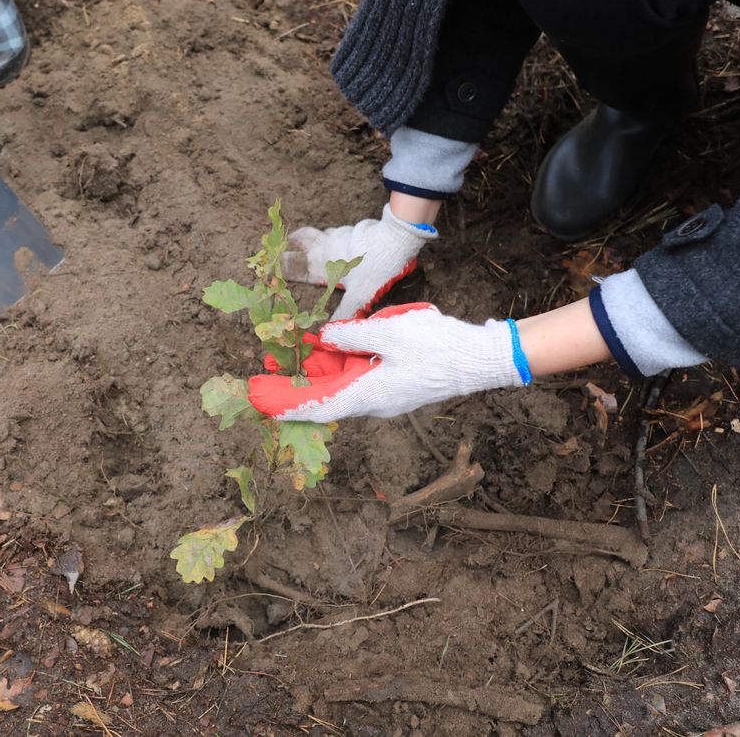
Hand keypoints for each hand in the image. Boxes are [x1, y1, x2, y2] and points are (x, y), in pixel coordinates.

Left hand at [248, 303, 527, 421]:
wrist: (479, 357)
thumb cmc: (438, 346)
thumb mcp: (389, 333)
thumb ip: (351, 336)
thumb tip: (323, 336)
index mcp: (369, 395)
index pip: (319, 406)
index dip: (287, 404)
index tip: (260, 401)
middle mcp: (372, 400)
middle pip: (325, 394)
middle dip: (295, 380)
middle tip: (267, 361)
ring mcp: (384, 393)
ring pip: (340, 382)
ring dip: (317, 368)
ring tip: (290, 347)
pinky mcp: (392, 382)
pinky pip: (358, 375)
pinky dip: (339, 362)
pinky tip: (325, 344)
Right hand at [282, 204, 434, 320]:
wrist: (394, 240)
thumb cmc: (374, 268)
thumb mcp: (359, 296)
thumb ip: (344, 313)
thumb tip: (327, 333)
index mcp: (321, 265)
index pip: (293, 263)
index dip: (282, 264)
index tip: (273, 263)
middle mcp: (324, 248)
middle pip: (302, 239)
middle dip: (294, 243)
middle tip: (288, 244)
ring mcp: (338, 236)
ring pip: (320, 235)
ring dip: (315, 239)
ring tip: (314, 246)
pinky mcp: (351, 230)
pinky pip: (337, 234)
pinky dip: (334, 239)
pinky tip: (341, 245)